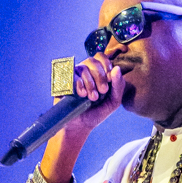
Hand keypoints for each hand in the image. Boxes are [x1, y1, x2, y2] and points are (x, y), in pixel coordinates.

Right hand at [39, 58, 124, 182]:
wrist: (80, 126)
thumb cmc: (97, 112)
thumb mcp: (113, 101)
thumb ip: (118, 86)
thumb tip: (117, 69)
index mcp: (97, 72)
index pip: (101, 57)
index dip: (106, 65)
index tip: (110, 79)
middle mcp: (84, 71)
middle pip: (92, 61)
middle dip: (100, 76)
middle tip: (103, 91)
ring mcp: (73, 75)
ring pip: (83, 68)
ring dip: (90, 83)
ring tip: (92, 98)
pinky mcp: (63, 82)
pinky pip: (71, 74)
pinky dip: (79, 83)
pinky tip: (82, 95)